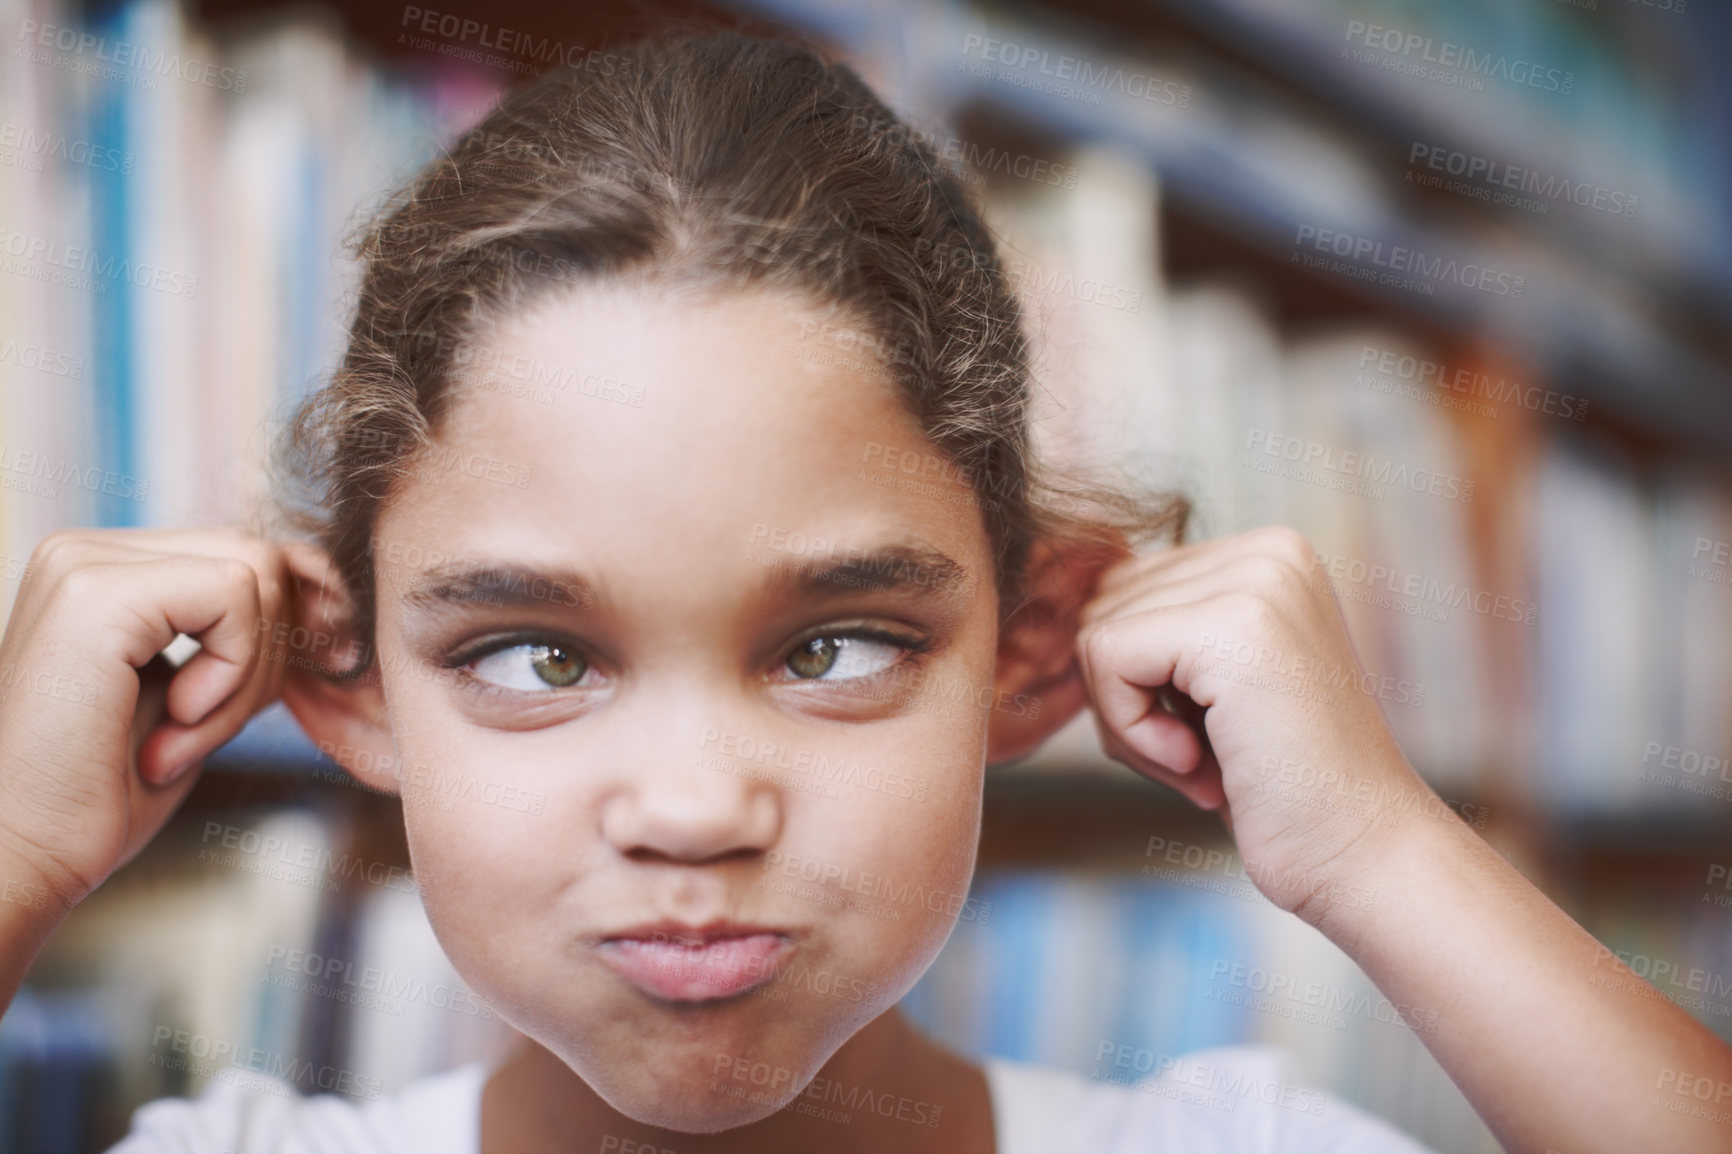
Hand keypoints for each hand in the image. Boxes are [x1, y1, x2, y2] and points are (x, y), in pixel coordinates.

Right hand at [0, 527, 307, 913]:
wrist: (24, 853)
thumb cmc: (104, 792)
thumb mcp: (198, 693)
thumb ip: (240, 632)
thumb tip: (321, 581)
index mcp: (103, 568)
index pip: (244, 556)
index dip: (285, 625)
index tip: (287, 685)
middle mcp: (85, 552)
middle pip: (259, 560)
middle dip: (267, 656)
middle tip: (202, 732)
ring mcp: (83, 565)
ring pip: (256, 576)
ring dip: (246, 677)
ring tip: (178, 737)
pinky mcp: (97, 594)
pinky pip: (235, 595)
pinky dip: (232, 671)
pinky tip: (176, 721)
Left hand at [1074, 525, 1437, 921]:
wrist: (1361, 856)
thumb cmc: (1278, 789)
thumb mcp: (1211, 687)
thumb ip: (1155, 634)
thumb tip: (1053, 605)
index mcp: (1268, 554)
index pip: (1124, 589)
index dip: (1133, 681)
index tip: (1203, 738)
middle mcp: (1268, 551)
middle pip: (1103, 605)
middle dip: (1125, 699)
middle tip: (1198, 760)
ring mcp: (1255, 581)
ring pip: (1095, 632)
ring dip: (1128, 723)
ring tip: (1203, 763)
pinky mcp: (1230, 627)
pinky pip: (1104, 658)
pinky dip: (1130, 730)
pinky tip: (1197, 765)